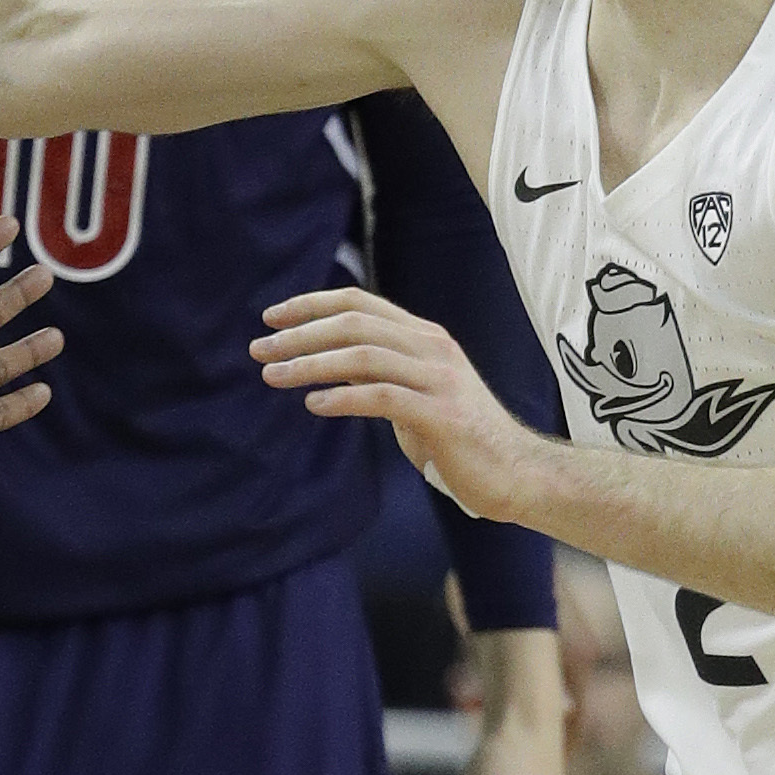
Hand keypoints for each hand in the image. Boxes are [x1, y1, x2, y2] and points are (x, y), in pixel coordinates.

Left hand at [252, 288, 539, 519]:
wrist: (516, 472)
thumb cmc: (457, 435)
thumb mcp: (411, 392)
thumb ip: (376, 371)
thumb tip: (325, 359)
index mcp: (423, 336)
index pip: (359, 302)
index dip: (312, 304)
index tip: (271, 317)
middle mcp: (432, 348)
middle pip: (355, 324)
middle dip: (300, 334)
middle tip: (258, 350)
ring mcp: (440, 380)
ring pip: (364, 355)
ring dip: (311, 364)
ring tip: (272, 376)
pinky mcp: (443, 415)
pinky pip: (384, 397)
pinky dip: (343, 397)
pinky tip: (314, 404)